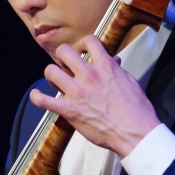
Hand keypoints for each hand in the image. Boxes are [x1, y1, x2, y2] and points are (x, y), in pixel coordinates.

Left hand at [29, 35, 160, 155]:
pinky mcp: (69, 110)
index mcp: (105, 67)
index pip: (89, 41)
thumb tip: (112, 61)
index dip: (83, 44)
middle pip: (64, 51)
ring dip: (52, 75)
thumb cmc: (137, 109)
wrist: (135, 133)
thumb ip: (116, 70)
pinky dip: (37, 97)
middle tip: (67, 66)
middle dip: (63, 57)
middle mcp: (88, 75)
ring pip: (50, 71)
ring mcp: (77, 92)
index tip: (82, 51)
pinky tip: (37, 95)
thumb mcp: (130, 82)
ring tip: (56, 81)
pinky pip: (44, 101)